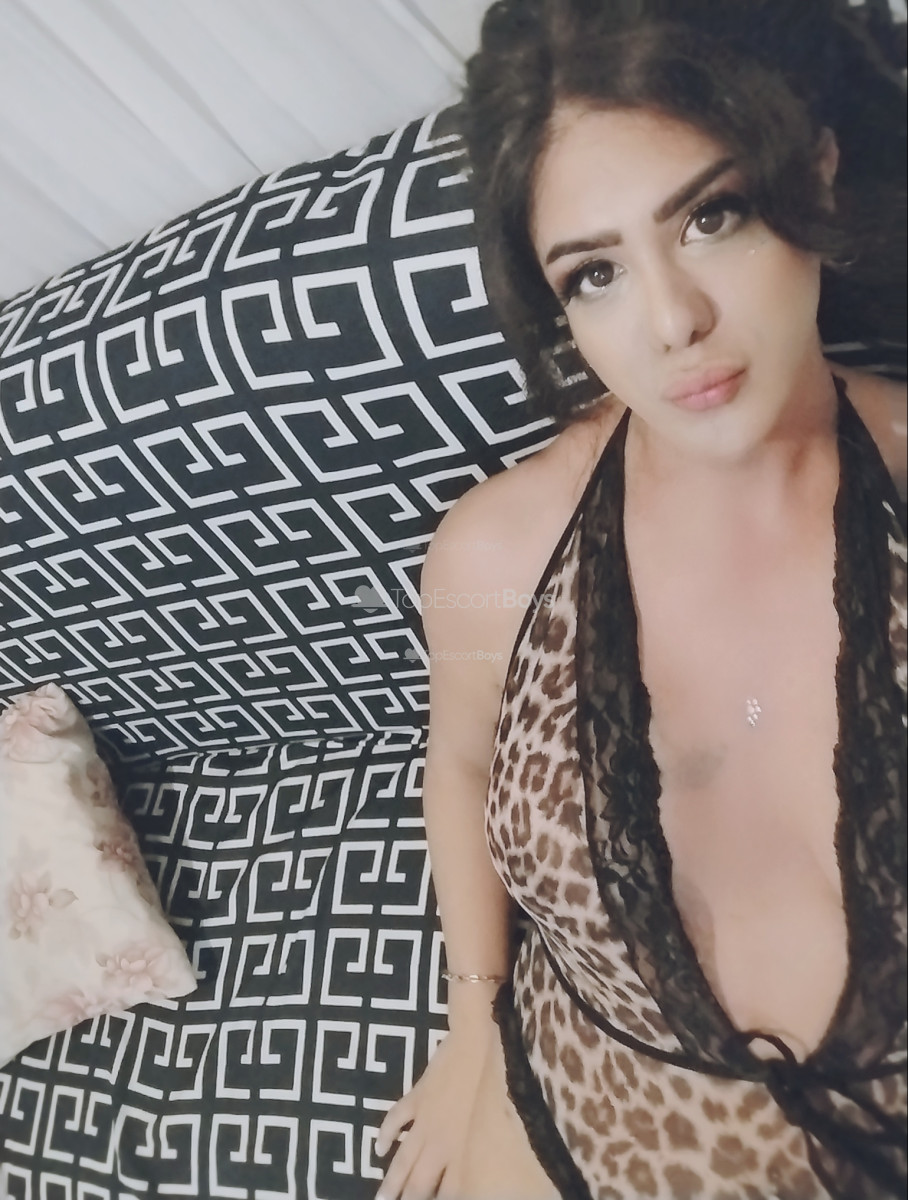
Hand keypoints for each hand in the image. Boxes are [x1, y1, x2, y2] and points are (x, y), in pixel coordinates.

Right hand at [375, 1023, 495, 1199]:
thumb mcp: (492, 1128)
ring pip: (403, 1160)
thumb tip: (473, 1175)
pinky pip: (396, 1120)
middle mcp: (440, 1145)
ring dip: (390, 1182)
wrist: (477, 1045)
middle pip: (419, 1183)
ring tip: (380, 1199)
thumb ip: (479, 1156)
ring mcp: (425, 1121)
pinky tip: (379, 1148)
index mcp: (462, 1154)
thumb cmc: (496, 1086)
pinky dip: (385, 1134)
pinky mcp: (417, 1098)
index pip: (446, 1193)